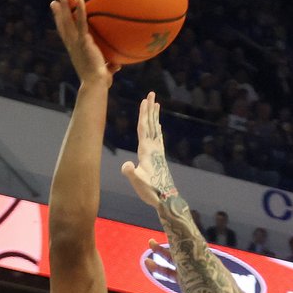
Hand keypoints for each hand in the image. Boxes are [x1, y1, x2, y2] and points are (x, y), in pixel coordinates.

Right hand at [50, 0, 114, 86]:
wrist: (95, 84)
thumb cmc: (99, 83)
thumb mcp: (104, 73)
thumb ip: (110, 67)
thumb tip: (118, 65)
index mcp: (74, 51)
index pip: (65, 35)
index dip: (60, 24)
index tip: (57, 16)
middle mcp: (72, 45)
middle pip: (63, 25)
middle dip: (58, 12)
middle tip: (54, 0)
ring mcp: (76, 42)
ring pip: (67, 20)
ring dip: (63, 5)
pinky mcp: (83, 40)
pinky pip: (81, 22)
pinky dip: (80, 10)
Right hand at [121, 92, 175, 207]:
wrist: (166, 199)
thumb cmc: (150, 191)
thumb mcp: (138, 183)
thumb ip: (131, 173)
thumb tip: (126, 165)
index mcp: (146, 151)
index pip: (144, 128)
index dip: (144, 114)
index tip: (145, 100)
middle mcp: (153, 148)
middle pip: (151, 124)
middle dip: (150, 109)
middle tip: (152, 93)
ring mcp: (158, 152)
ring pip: (155, 129)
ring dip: (155, 116)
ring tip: (156, 104)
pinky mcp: (159, 157)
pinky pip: (158, 138)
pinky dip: (157, 129)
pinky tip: (158, 125)